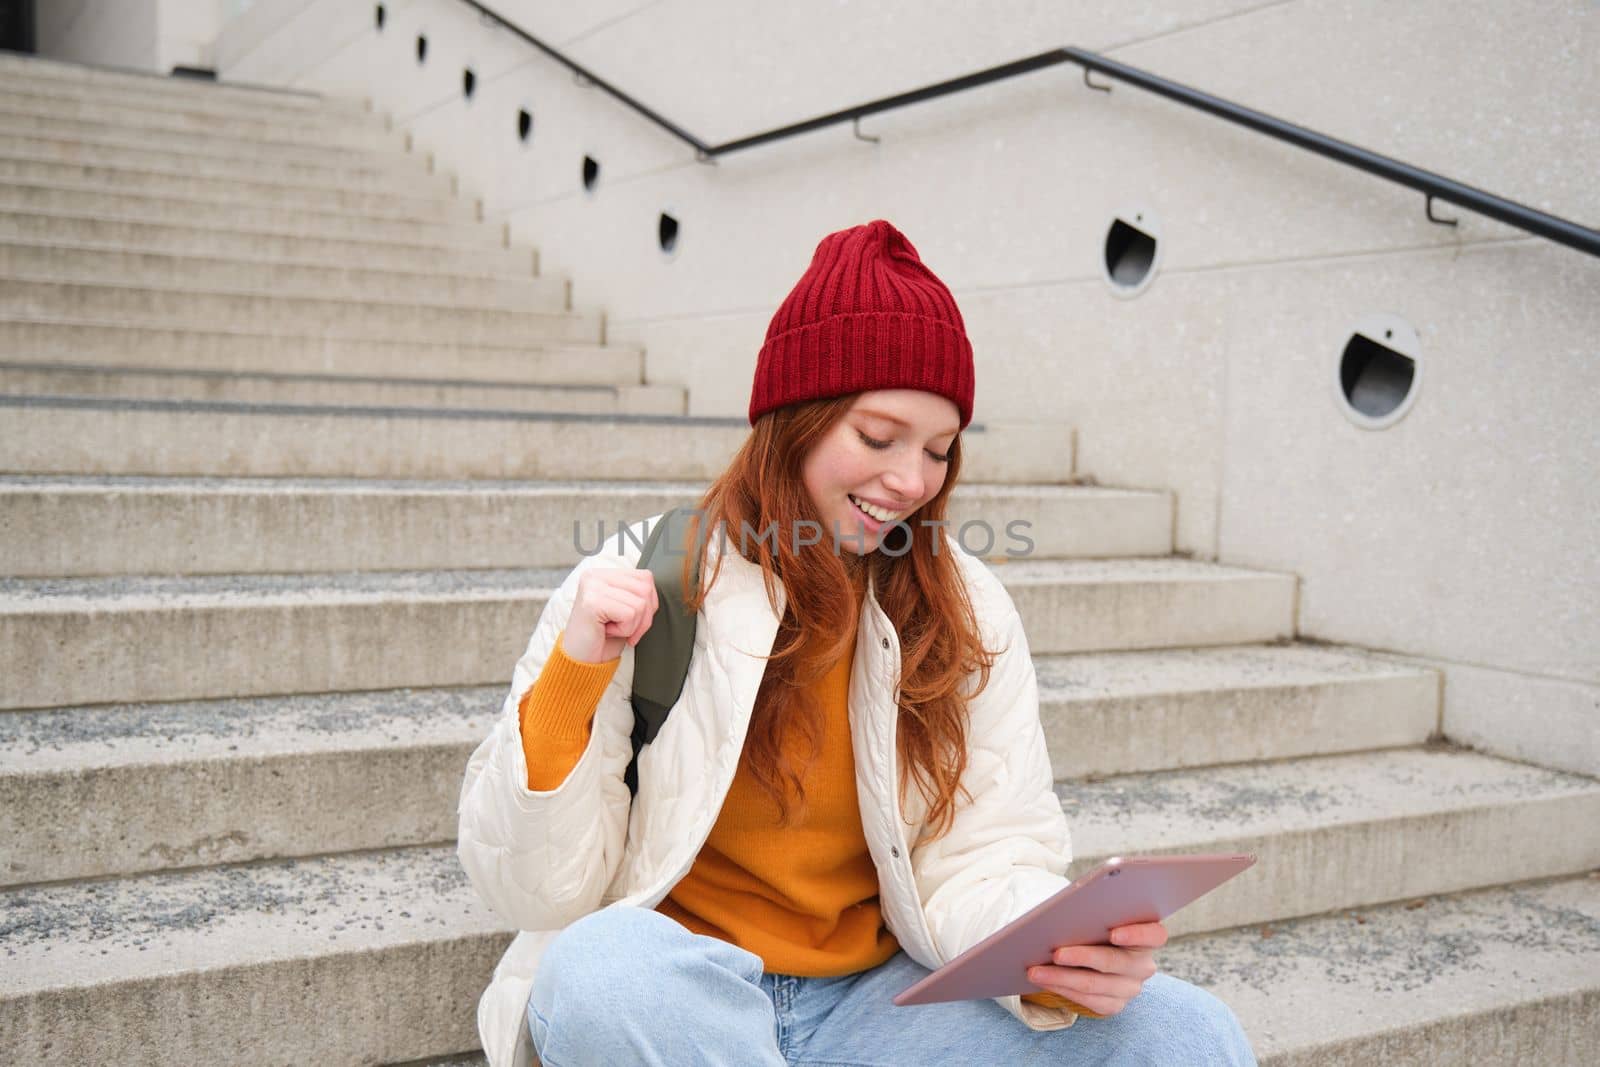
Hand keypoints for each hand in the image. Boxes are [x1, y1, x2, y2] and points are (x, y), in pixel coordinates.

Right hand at [561, 568, 659, 663]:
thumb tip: (653, 589)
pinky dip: (625, 630)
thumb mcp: (624, 609)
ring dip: (632, 625)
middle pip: (646, 589)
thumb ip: (637, 593)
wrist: (581, 662)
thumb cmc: (603, 638)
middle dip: (644, 617)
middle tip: (625, 630)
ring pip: (640, 603)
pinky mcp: (592, 602)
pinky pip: (630, 614)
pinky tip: (607, 631)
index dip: (649, 604)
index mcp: (602, 574)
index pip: (645, 577)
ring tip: (613, 629)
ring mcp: (592, 587)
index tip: (633, 621)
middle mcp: (594, 576)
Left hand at [1026, 921, 1166, 1016]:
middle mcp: (1143, 965)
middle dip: (1082, 957)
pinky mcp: (1115, 1004)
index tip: (1113, 933)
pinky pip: (1087, 1000)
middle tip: (1055, 952)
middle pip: (1115, 962)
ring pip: (1095, 984)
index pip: (1155, 934)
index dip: (1136, 934)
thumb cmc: (1094, 926)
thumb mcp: (1098, 917)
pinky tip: (1044, 981)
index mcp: (1147, 936)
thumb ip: (1094, 914)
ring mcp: (1130, 988)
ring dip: (1061, 977)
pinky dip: (1062, 989)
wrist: (1092, 954)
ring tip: (1035, 970)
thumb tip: (1065, 913)